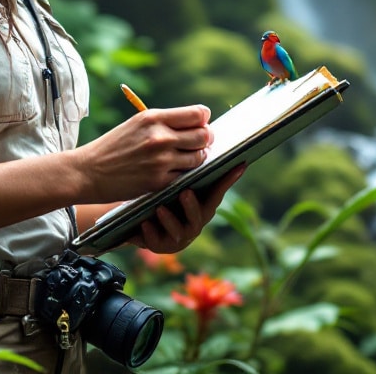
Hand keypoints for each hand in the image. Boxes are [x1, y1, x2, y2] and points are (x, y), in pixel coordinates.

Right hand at [73, 104, 213, 202]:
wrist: (88, 171)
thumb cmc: (113, 146)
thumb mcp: (136, 125)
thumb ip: (164, 123)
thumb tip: (197, 124)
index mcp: (153, 118)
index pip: (198, 114)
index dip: (203, 120)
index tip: (199, 125)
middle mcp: (160, 137)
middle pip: (204, 135)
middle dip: (205, 139)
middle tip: (199, 144)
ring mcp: (160, 160)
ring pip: (199, 158)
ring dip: (197, 158)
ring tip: (185, 159)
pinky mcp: (159, 181)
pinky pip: (186, 176)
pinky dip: (184, 174)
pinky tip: (175, 172)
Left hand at [129, 164, 244, 253]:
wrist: (136, 218)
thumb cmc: (160, 193)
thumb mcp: (172, 181)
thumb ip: (186, 167)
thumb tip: (201, 130)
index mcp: (202, 205)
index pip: (217, 192)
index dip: (229, 180)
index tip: (239, 165)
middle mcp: (193, 222)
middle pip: (200, 215)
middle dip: (193, 206)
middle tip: (185, 192)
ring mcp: (177, 236)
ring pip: (178, 231)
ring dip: (170, 220)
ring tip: (160, 208)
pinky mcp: (158, 245)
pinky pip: (155, 241)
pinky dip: (150, 233)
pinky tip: (144, 223)